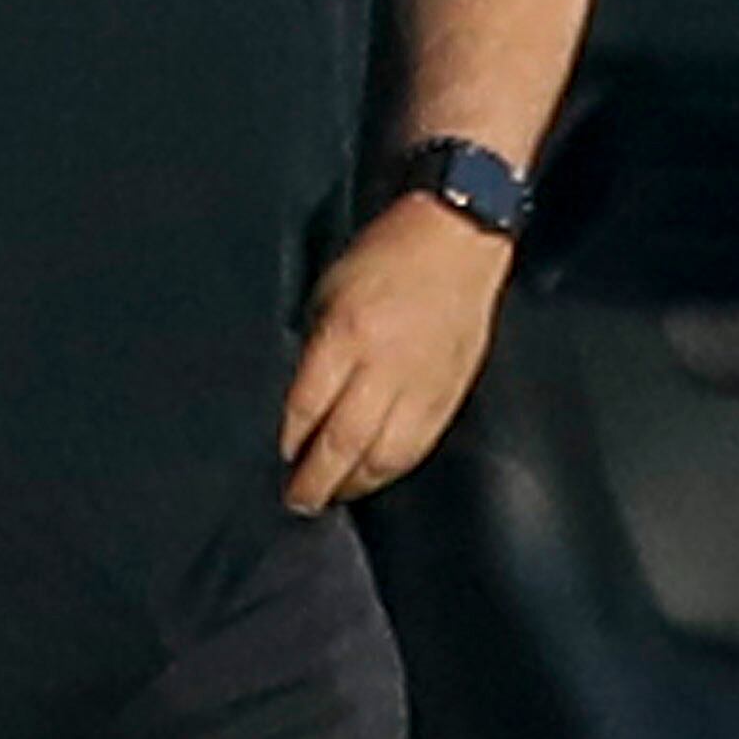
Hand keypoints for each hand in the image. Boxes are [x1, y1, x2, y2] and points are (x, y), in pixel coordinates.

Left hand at [281, 197, 511, 513]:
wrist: (459, 239)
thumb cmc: (389, 253)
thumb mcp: (331, 286)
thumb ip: (316, 343)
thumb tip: (301, 397)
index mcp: (348, 333)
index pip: (308, 406)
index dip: (290, 440)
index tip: (279, 458)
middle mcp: (385, 366)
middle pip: (344, 443)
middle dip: (316, 480)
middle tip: (298, 500)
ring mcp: (422, 384)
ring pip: (385, 455)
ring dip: (355, 483)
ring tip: (335, 494)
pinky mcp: (450, 392)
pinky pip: (419, 445)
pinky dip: (393, 468)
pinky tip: (376, 474)